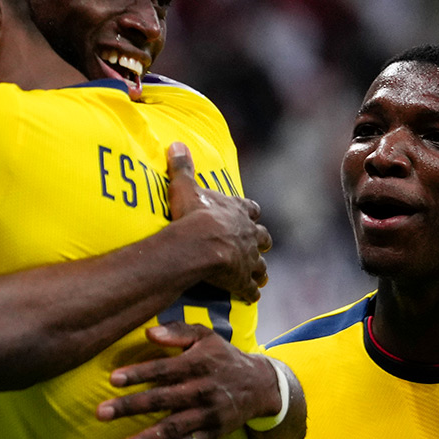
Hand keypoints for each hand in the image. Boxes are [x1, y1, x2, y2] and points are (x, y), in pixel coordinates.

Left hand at [98, 322, 280, 438]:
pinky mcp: (212, 433)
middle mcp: (201, 390)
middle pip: (162, 400)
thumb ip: (178, 332)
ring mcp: (207, 415)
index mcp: (197, 364)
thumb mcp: (205, 336)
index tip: (112, 379)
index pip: (163, 369)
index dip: (138, 374)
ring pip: (172, 428)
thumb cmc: (223, 356)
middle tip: (100, 413)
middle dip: (130, 407)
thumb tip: (148, 332)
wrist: (261, 385)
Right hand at [164, 142, 270, 302]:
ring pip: (261, 265)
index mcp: (238, 211)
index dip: (249, 213)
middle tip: (256, 246)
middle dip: (260, 242)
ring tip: (257, 276)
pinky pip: (251, 289)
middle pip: (263, 237)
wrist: (200, 244)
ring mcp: (249, 258)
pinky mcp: (243, 280)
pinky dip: (250, 292)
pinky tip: (249, 296)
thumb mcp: (185, 187)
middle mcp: (249, 234)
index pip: (251, 209)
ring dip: (258, 269)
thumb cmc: (193, 215)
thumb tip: (176, 143)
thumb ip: (182, 167)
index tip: (250, 215)